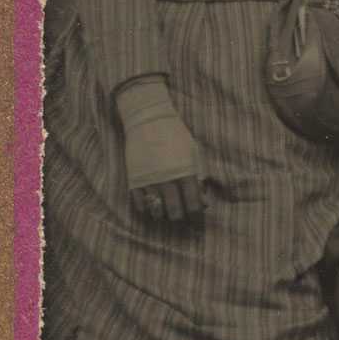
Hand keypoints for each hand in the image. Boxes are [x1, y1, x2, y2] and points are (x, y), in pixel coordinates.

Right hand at [117, 77, 204, 224]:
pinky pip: (140, 204)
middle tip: (181, 216)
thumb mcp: (193, 153)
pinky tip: (151, 206)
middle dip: (180, 217)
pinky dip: (146, 209)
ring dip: (163, 215)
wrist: (147, 119)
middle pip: (175, 212)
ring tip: (166, 211)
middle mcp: (167, 179)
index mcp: (185, 172)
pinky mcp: (134, 179)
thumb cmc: (175, 135)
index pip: (193, 204)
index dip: (196, 216)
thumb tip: (204, 202)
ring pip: (157, 211)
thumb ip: (199, 177)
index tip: (196, 220)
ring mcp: (149, 180)